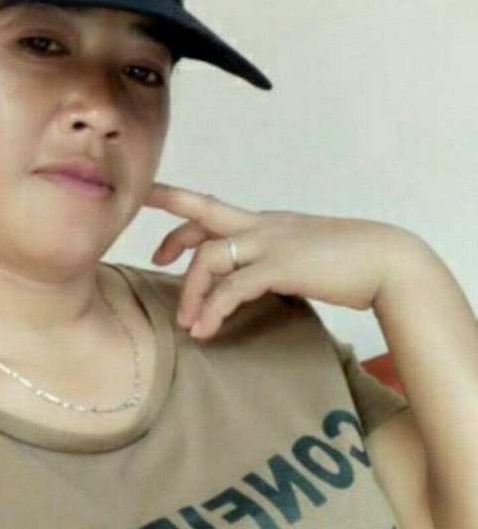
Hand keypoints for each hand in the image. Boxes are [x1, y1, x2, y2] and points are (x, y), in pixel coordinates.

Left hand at [144, 182, 417, 339]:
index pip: (212, 210)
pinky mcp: (282, 266)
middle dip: (169, 221)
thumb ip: (271, 261)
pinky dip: (213, 308)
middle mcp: (261, 225)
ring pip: (210, 257)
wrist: (388, 260)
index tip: (161, 234)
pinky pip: (234, 287)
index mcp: (264, 221)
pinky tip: (205, 329)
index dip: (181, 213)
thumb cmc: (347, 260)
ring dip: (192, 292)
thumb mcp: (301, 253)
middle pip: (203, 210)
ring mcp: (270, 243)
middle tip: (152, 257)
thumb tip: (250, 282)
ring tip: (187, 324)